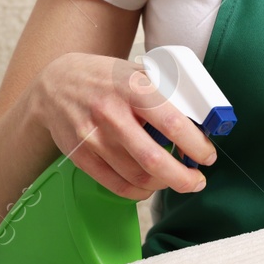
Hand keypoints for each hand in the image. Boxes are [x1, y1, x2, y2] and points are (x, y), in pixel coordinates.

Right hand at [30, 52, 216, 200]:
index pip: (171, 123)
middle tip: (197, 180)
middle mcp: (111, 114)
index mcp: (132, 89)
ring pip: (137, 177)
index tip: (207, 155)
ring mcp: (93, 138)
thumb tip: (200, 119)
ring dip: (163, 184)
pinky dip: (139, 192)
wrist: (55, 84)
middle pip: (154, 160)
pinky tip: (149, 185)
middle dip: (183, 177)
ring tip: (174, 179)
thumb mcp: (136, 72)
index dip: (195, 145)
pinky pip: (117, 185)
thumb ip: (165, 92)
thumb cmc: (104, 78)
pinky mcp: (81, 157)